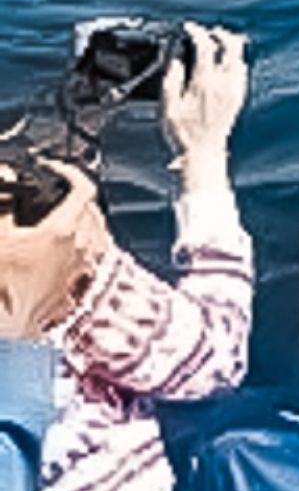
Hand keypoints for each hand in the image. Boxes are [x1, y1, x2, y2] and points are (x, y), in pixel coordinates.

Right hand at [0, 162, 108, 338]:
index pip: (83, 190)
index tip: (56, 170)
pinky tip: (67, 251)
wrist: (3, 321)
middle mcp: (83, 253)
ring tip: (65, 218)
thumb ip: (2, 201)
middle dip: (77, 198)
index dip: (70, 173)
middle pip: (93, 213)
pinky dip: (83, 248)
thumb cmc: (0, 284)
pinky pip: (93, 261)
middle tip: (57, 193)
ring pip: (98, 237)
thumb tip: (5, 174)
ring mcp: (84, 274)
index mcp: (64, 232)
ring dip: (85, 222)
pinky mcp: (79, 293)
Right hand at [161, 24, 248, 169]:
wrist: (203, 152)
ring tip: (218, 43)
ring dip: (230, 47)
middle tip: (209, 31)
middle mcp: (225, 84)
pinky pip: (242, 73)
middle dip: (221, 34)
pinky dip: (235, 61)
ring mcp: (235, 91)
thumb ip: (172, 78)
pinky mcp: (238, 98)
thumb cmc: (184, 132)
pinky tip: (226, 63)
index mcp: (205, 82)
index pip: (206, 46)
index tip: (189, 28)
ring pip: (241, 59)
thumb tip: (175, 59)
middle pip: (233, 47)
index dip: (198, 32)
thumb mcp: (168, 104)